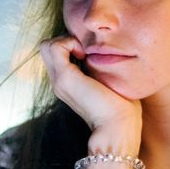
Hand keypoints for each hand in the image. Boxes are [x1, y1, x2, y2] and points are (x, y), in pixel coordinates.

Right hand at [39, 37, 140, 152]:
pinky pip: (54, 46)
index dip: (70, 45)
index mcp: (68, 84)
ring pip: (47, 45)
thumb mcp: (110, 84)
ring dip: (66, 40)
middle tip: (86, 49)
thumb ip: (104, 71)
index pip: (56, 54)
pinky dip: (69, 42)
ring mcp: (59, 81)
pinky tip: (85, 54)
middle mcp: (59, 82)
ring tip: (85, 52)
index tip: (91, 52)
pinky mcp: (64, 78)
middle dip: (66, 40)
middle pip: (48, 48)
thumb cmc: (122, 109)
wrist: (117, 128)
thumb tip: (114, 56)